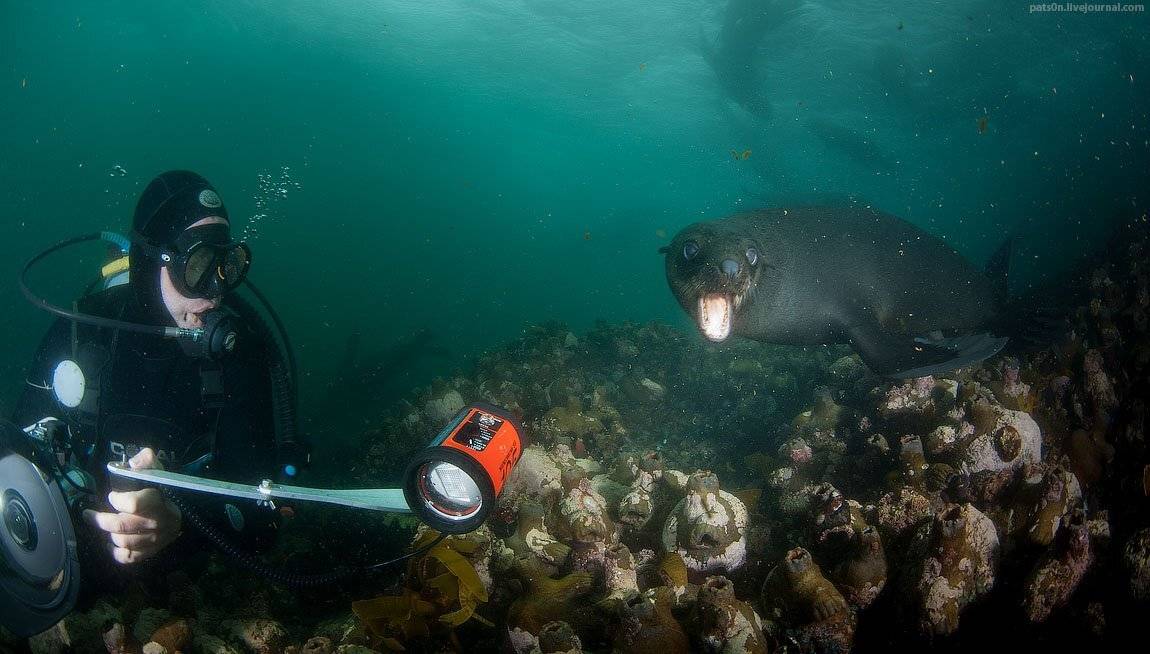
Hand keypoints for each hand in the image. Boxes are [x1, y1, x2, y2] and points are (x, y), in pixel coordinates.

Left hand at [82, 448, 182, 563]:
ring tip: (102, 525)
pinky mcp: (152, 551)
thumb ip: (147, 460)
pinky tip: (111, 543)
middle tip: (88, 514)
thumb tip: (132, 462)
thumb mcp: (160, 471)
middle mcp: (159, 522)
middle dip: (100, 520)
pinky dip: (116, 552)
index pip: (134, 504)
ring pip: (123, 541)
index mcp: (160, 501)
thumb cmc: (168, 490)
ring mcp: (156, 539)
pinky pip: (129, 557)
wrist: (188, 512)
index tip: (113, 495)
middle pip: (122, 526)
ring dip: (108, 534)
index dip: (118, 499)